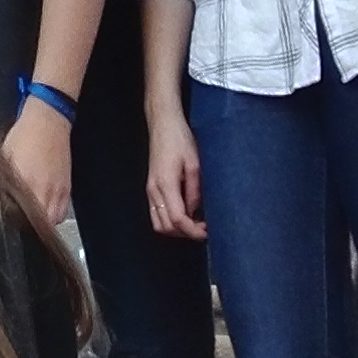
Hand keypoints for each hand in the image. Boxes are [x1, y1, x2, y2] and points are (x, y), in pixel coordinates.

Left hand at [1, 100, 74, 230]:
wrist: (48, 120)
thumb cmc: (24, 134)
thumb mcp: (5, 156)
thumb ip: (2, 180)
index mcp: (25, 181)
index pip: (19, 215)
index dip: (12, 223)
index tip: (5, 224)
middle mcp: (43, 190)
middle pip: (37, 223)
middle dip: (26, 227)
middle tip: (17, 225)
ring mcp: (58, 191)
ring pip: (51, 223)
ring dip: (41, 225)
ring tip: (30, 221)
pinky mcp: (67, 189)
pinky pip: (62, 214)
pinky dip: (53, 217)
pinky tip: (44, 212)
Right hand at [145, 112, 202, 240]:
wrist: (163, 124)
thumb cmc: (180, 139)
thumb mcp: (194, 164)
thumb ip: (195, 191)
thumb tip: (196, 212)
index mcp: (166, 184)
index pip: (177, 219)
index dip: (193, 231)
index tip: (207, 232)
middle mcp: (154, 190)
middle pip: (166, 226)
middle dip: (185, 233)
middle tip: (203, 229)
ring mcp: (150, 189)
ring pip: (158, 223)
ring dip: (176, 230)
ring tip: (194, 224)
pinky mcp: (150, 187)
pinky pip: (156, 214)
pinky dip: (169, 221)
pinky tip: (184, 214)